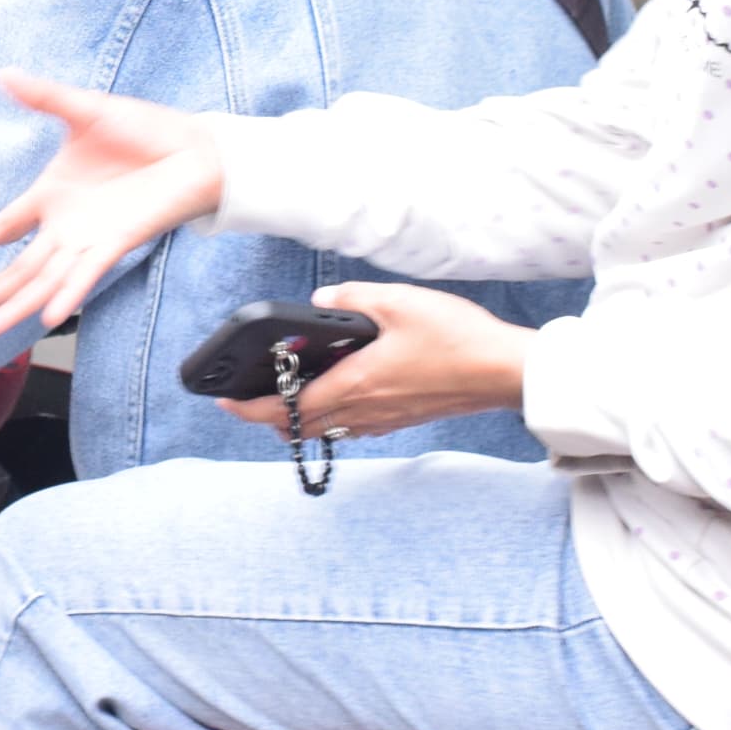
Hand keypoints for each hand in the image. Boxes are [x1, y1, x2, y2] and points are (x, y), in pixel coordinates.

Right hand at [0, 72, 224, 336]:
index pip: (4, 226)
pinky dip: (67, 295)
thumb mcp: (85, 109)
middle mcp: (66, 225)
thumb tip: (3, 74)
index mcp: (53, 195)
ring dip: (16, 304)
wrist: (196, 149)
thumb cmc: (147, 131)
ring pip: (44, 280)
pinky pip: (86, 275)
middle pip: (17, 268)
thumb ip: (43, 97)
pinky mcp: (116, 243)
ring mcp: (89, 238)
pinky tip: (48, 316)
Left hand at [217, 283, 532, 440]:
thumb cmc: (457, 339)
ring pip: (328, 428)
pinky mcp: (403, 418)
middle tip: (252, 394)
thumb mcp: (398, 302)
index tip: (226, 401)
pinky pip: (355, 425)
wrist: (504, 372)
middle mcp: (364, 411)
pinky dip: (334, 414)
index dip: (249, 408)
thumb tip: (322, 302)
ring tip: (293, 390)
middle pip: (301, 427)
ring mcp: (385, 419)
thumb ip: (353, 300)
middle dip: (269, 415)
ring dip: (302, 416)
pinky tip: (344, 389)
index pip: (286, 408)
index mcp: (354, 385)